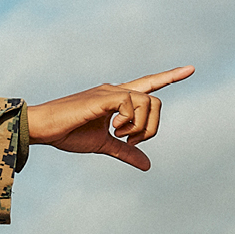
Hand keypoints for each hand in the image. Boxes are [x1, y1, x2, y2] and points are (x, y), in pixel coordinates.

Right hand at [24, 66, 191, 170]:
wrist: (44, 129)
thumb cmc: (68, 134)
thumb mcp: (103, 145)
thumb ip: (126, 151)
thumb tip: (148, 165)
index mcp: (115, 99)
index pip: (148, 84)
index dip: (169, 76)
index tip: (190, 69)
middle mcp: (115, 90)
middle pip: (155, 101)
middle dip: (152, 127)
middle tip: (132, 140)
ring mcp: (109, 92)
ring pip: (148, 102)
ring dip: (141, 126)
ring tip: (120, 135)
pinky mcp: (103, 97)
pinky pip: (131, 104)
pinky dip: (128, 121)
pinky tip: (113, 128)